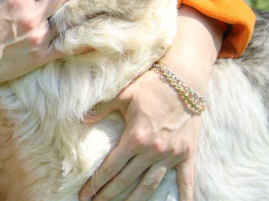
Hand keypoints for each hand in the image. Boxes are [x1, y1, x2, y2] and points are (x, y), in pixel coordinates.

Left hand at [78, 6, 221, 200]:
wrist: (184, 80)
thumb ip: (101, 108)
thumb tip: (81, 118)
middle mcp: (152, 151)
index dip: (96, 183)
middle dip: (109, 194)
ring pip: (150, 185)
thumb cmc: (150, 85)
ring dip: (135, 199)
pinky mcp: (188, 154)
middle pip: (127, 180)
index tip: (85, 194)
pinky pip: (187, 181)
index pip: (111, 167)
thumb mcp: (122, 94)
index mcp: (134, 138)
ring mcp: (171, 155)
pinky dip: (185, 197)